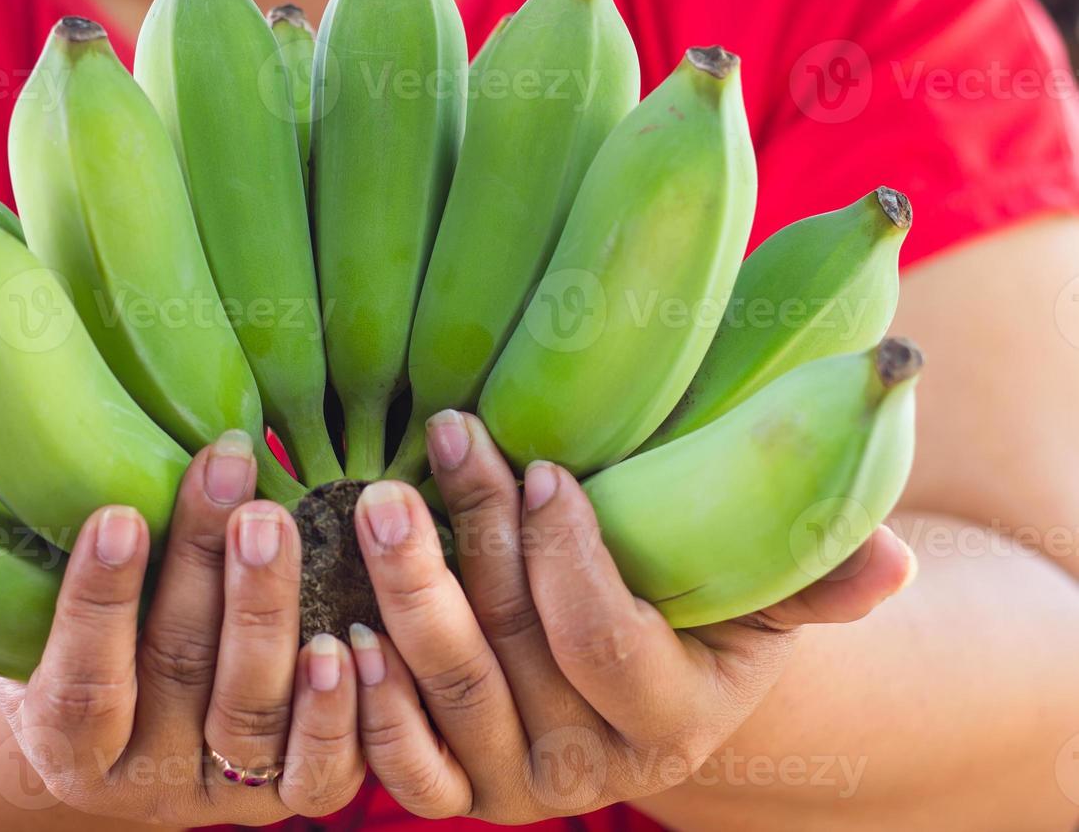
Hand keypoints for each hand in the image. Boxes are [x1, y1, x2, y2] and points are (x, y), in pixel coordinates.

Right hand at [0, 433, 363, 824]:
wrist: (153, 695)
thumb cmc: (73, 626)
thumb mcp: (5, 624)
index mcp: (65, 745)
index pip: (77, 686)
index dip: (96, 605)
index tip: (117, 512)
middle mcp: (146, 784)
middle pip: (178, 679)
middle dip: (204, 568)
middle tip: (230, 466)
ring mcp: (229, 789)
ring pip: (256, 712)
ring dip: (274, 611)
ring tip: (286, 516)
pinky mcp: (300, 789)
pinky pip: (329, 773)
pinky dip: (344, 707)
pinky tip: (356, 629)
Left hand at [346, 411, 915, 822]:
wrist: (637, 670)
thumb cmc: (700, 607)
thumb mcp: (761, 592)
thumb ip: (814, 578)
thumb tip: (892, 561)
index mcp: (671, 720)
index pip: (607, 643)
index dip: (569, 558)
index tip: (540, 467)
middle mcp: (588, 767)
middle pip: (510, 659)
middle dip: (468, 548)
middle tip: (433, 449)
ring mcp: (513, 784)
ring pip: (447, 694)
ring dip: (405, 597)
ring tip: (377, 502)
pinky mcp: (452, 785)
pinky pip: (403, 766)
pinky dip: (371, 703)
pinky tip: (343, 623)